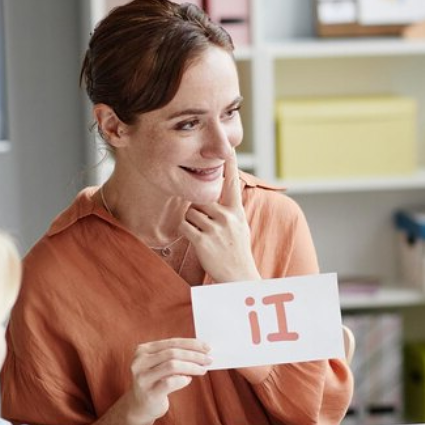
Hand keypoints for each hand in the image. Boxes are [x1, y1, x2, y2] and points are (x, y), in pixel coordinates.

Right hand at [120, 338, 211, 424]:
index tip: (206, 347)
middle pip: (173, 353)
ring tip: (202, 370)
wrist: (140, 406)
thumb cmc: (156, 382)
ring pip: (172, 365)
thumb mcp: (161, 365)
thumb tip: (202, 351)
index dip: (191, 344)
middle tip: (208, 359)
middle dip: (194, 355)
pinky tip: (188, 380)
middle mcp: (140, 362)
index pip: (171, 342)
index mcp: (143, 350)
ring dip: (191, 367)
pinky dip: (183, 380)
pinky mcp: (149, 393)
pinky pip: (170, 382)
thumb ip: (175, 356)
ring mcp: (143, 378)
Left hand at [182, 151, 260, 282]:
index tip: (228, 148)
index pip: (232, 184)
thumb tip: (220, 194)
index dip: (230, 165)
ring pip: (191, 213)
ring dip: (192, 224)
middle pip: (200, 201)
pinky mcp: (202, 240)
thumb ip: (230, 209)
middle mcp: (227, 217)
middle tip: (208, 229)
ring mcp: (215, 229)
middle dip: (198, 212)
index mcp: (236, 212)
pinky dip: (186, 232)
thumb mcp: (240, 226)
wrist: (239, 276)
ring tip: (206, 237)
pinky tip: (197, 241)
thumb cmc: (237, 250)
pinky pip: (185, 226)